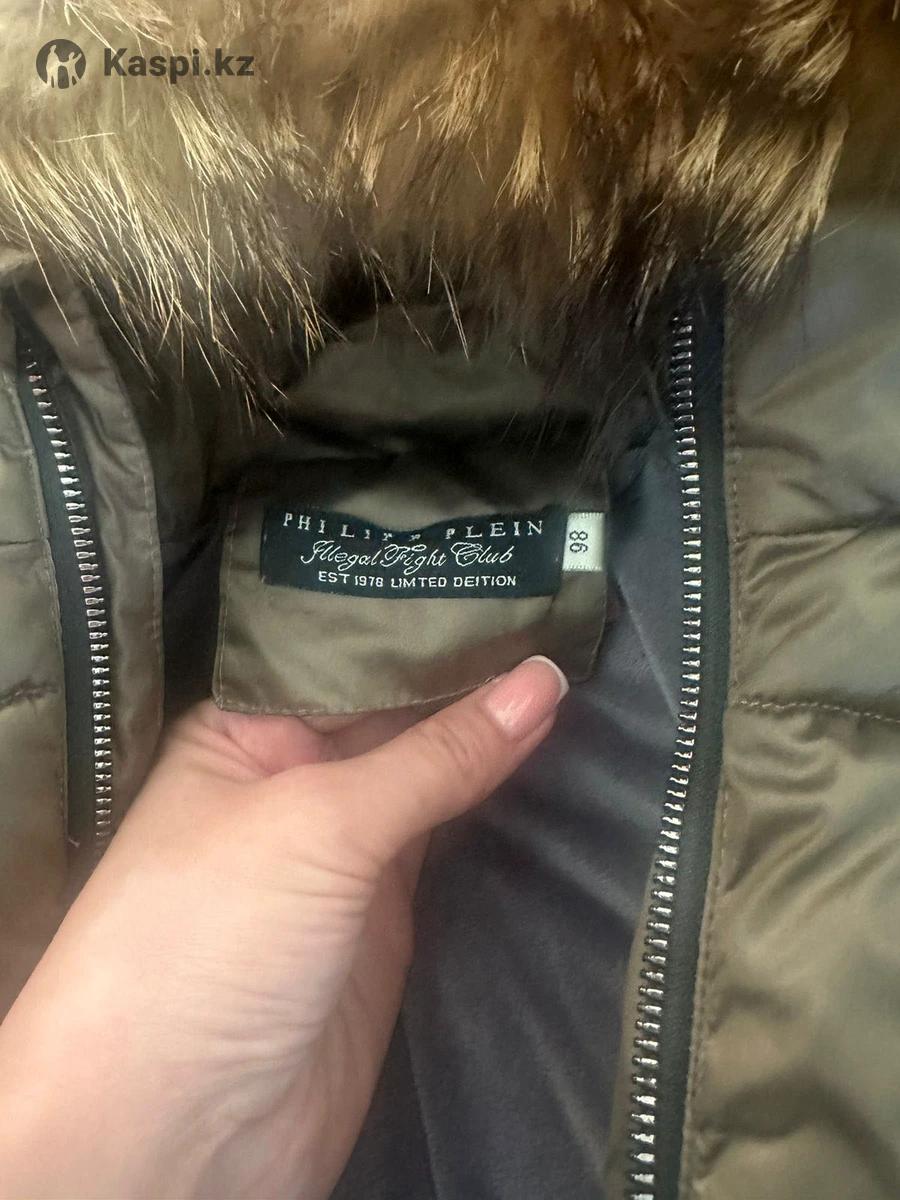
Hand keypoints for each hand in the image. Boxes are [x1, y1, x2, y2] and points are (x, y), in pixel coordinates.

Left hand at [0, 657, 565, 1199]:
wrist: (182, 1135)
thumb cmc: (212, 938)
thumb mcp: (318, 823)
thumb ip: (437, 755)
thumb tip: (543, 678)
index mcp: (245, 733)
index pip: (347, 655)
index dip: (425, 621)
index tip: (513, 577)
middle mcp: (294, 781)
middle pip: (394, 714)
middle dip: (469, 674)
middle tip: (565, 611)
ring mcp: (345, 850)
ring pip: (430, 775)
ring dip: (493, 736)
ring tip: (579, 665)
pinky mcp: (390, 914)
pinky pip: (452, 839)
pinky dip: (499, 803)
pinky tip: (557, 753)